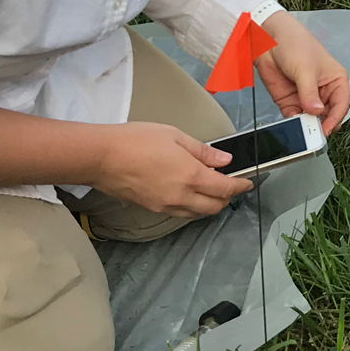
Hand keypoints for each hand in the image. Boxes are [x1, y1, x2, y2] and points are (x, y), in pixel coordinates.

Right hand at [91, 122, 251, 217]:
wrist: (102, 157)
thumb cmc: (136, 141)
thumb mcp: (175, 136)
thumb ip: (203, 151)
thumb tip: (224, 160)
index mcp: (191, 176)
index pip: (225, 189)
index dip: (240, 186)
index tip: (247, 182)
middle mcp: (181, 196)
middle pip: (214, 207)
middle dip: (226, 198)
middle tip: (230, 185)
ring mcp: (166, 205)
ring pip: (197, 213)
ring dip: (209, 205)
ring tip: (211, 189)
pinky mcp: (152, 208)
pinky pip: (180, 213)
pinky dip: (192, 207)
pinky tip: (190, 194)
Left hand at [256, 11, 349, 135]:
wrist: (268, 39)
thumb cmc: (295, 44)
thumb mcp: (305, 69)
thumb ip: (310, 93)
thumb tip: (317, 112)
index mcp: (336, 80)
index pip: (341, 104)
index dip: (335, 118)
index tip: (326, 129)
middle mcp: (323, 91)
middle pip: (327, 115)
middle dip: (321, 125)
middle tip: (313, 134)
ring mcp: (306, 97)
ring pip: (310, 119)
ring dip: (306, 126)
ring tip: (301, 131)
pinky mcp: (290, 101)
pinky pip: (294, 118)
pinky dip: (292, 124)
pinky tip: (291, 126)